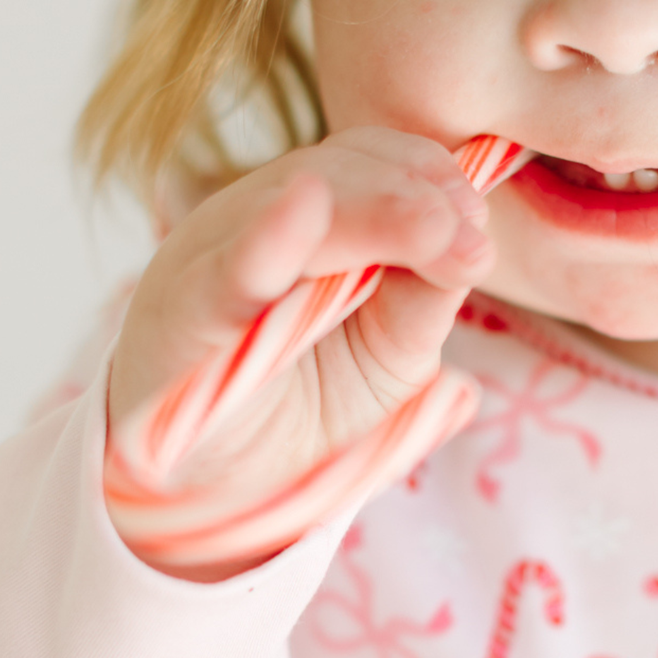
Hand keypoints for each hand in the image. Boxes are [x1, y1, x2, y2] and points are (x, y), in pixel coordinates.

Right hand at [107, 127, 494, 574]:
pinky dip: (265, 243)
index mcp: (302, 220)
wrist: (207, 497)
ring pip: (288, 203)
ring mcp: (208, 261)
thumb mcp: (385, 359)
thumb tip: (474, 249)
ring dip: (372, 211)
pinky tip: (304, 212)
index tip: (478, 223)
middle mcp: (250, 222)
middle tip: (470, 242)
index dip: (429, 177)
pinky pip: (224, 273)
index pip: (369, 161)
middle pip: (337, 172)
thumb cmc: (298, 413)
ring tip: (433, 232)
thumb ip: (421, 302)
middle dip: (414, 200)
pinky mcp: (179, 319)